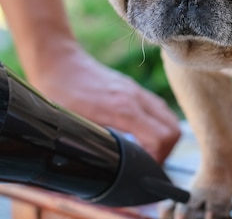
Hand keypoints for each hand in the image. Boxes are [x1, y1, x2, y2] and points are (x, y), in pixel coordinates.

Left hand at [30, 46, 180, 162]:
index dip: (157, 160)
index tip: (143, 170)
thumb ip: (90, 146)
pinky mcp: (134, 88)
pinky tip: (138, 134)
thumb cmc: (58, 91)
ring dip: (163, 138)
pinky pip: (158, 109)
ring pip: (169, 118)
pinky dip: (157, 125)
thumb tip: (95, 170)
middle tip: (147, 163)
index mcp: (123, 109)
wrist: (58, 60)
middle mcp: (136, 98)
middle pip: (173, 130)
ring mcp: (137, 91)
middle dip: (165, 152)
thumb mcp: (70, 126)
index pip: (161, 137)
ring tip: (145, 151)